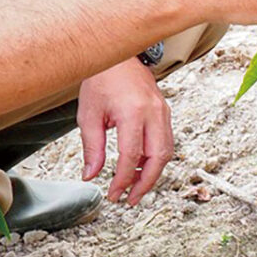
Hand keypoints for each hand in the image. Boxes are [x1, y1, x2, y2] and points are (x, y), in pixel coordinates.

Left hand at [78, 59, 171, 204]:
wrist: (119, 56)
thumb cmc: (101, 81)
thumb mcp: (89, 115)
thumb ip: (92, 147)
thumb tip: (91, 175)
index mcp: (133, 112)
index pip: (131, 155)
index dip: (123, 180)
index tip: (113, 195)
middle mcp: (154, 112)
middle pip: (158, 156)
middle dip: (146, 182)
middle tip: (130, 199)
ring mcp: (163, 110)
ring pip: (167, 150)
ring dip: (153, 172)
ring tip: (134, 186)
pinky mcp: (164, 110)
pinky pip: (166, 139)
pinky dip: (155, 157)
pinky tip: (139, 165)